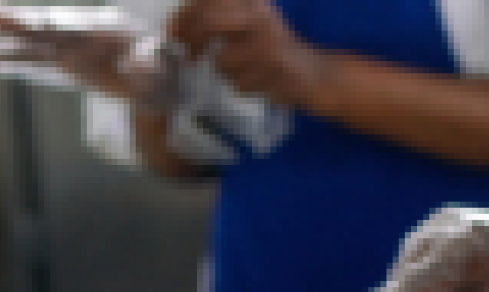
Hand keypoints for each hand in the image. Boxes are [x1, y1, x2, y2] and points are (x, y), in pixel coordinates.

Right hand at [0, 16, 170, 101]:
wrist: (170, 80)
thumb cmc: (168, 67)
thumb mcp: (167, 62)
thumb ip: (154, 61)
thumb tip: (140, 63)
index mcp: (96, 31)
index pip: (53, 25)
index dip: (23, 21)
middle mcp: (78, 39)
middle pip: (32, 32)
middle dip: (0, 28)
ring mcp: (70, 54)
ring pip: (27, 49)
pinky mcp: (68, 68)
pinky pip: (33, 66)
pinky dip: (7, 64)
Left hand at [167, 0, 326, 107]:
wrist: (316, 74)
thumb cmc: (272, 48)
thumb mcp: (247, 22)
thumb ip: (215, 18)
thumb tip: (174, 25)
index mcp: (252, 2)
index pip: (207, 0)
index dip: (183, 15)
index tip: (172, 32)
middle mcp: (261, 16)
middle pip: (209, 22)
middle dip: (192, 41)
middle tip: (187, 55)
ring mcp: (270, 43)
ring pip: (223, 60)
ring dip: (223, 71)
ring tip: (238, 71)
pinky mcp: (277, 71)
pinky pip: (240, 83)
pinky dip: (242, 87)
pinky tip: (258, 82)